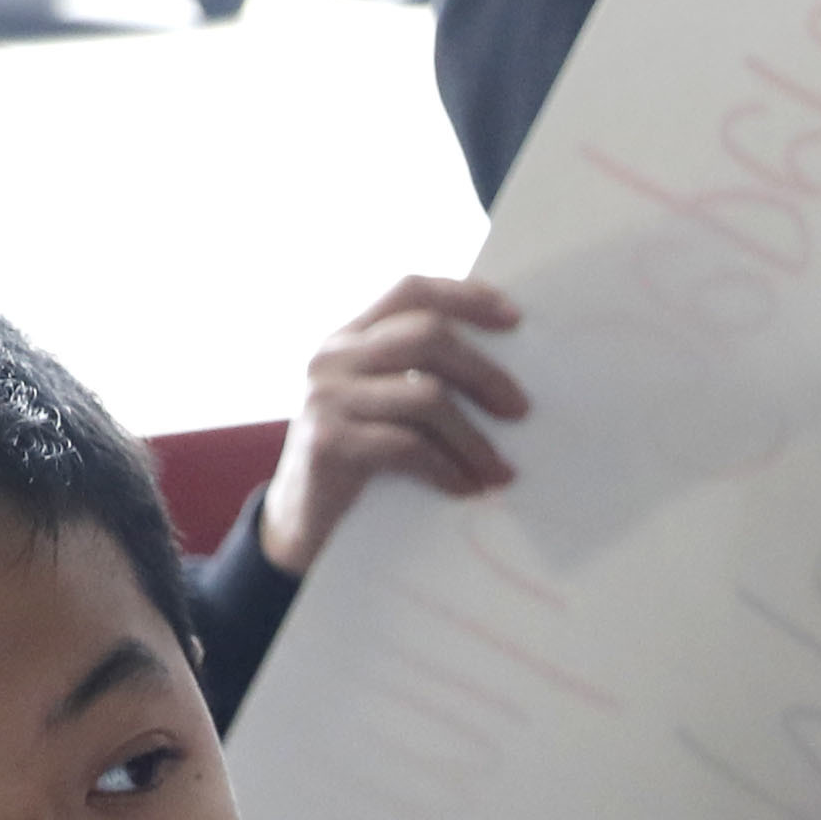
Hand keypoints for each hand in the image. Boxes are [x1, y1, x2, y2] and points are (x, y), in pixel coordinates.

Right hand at [256, 277, 529, 574]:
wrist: (300, 528)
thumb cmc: (360, 465)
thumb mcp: (383, 408)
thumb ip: (420, 378)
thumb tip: (506, 377)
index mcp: (350, 336)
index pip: (412, 291)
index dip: (465, 298)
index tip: (515, 320)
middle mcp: (333, 356)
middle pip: (428, 336)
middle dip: (484, 373)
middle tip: (520, 410)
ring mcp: (327, 398)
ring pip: (426, 395)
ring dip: (475, 438)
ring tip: (500, 472)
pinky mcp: (329, 444)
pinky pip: (408, 446)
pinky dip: (448, 468)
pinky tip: (467, 488)